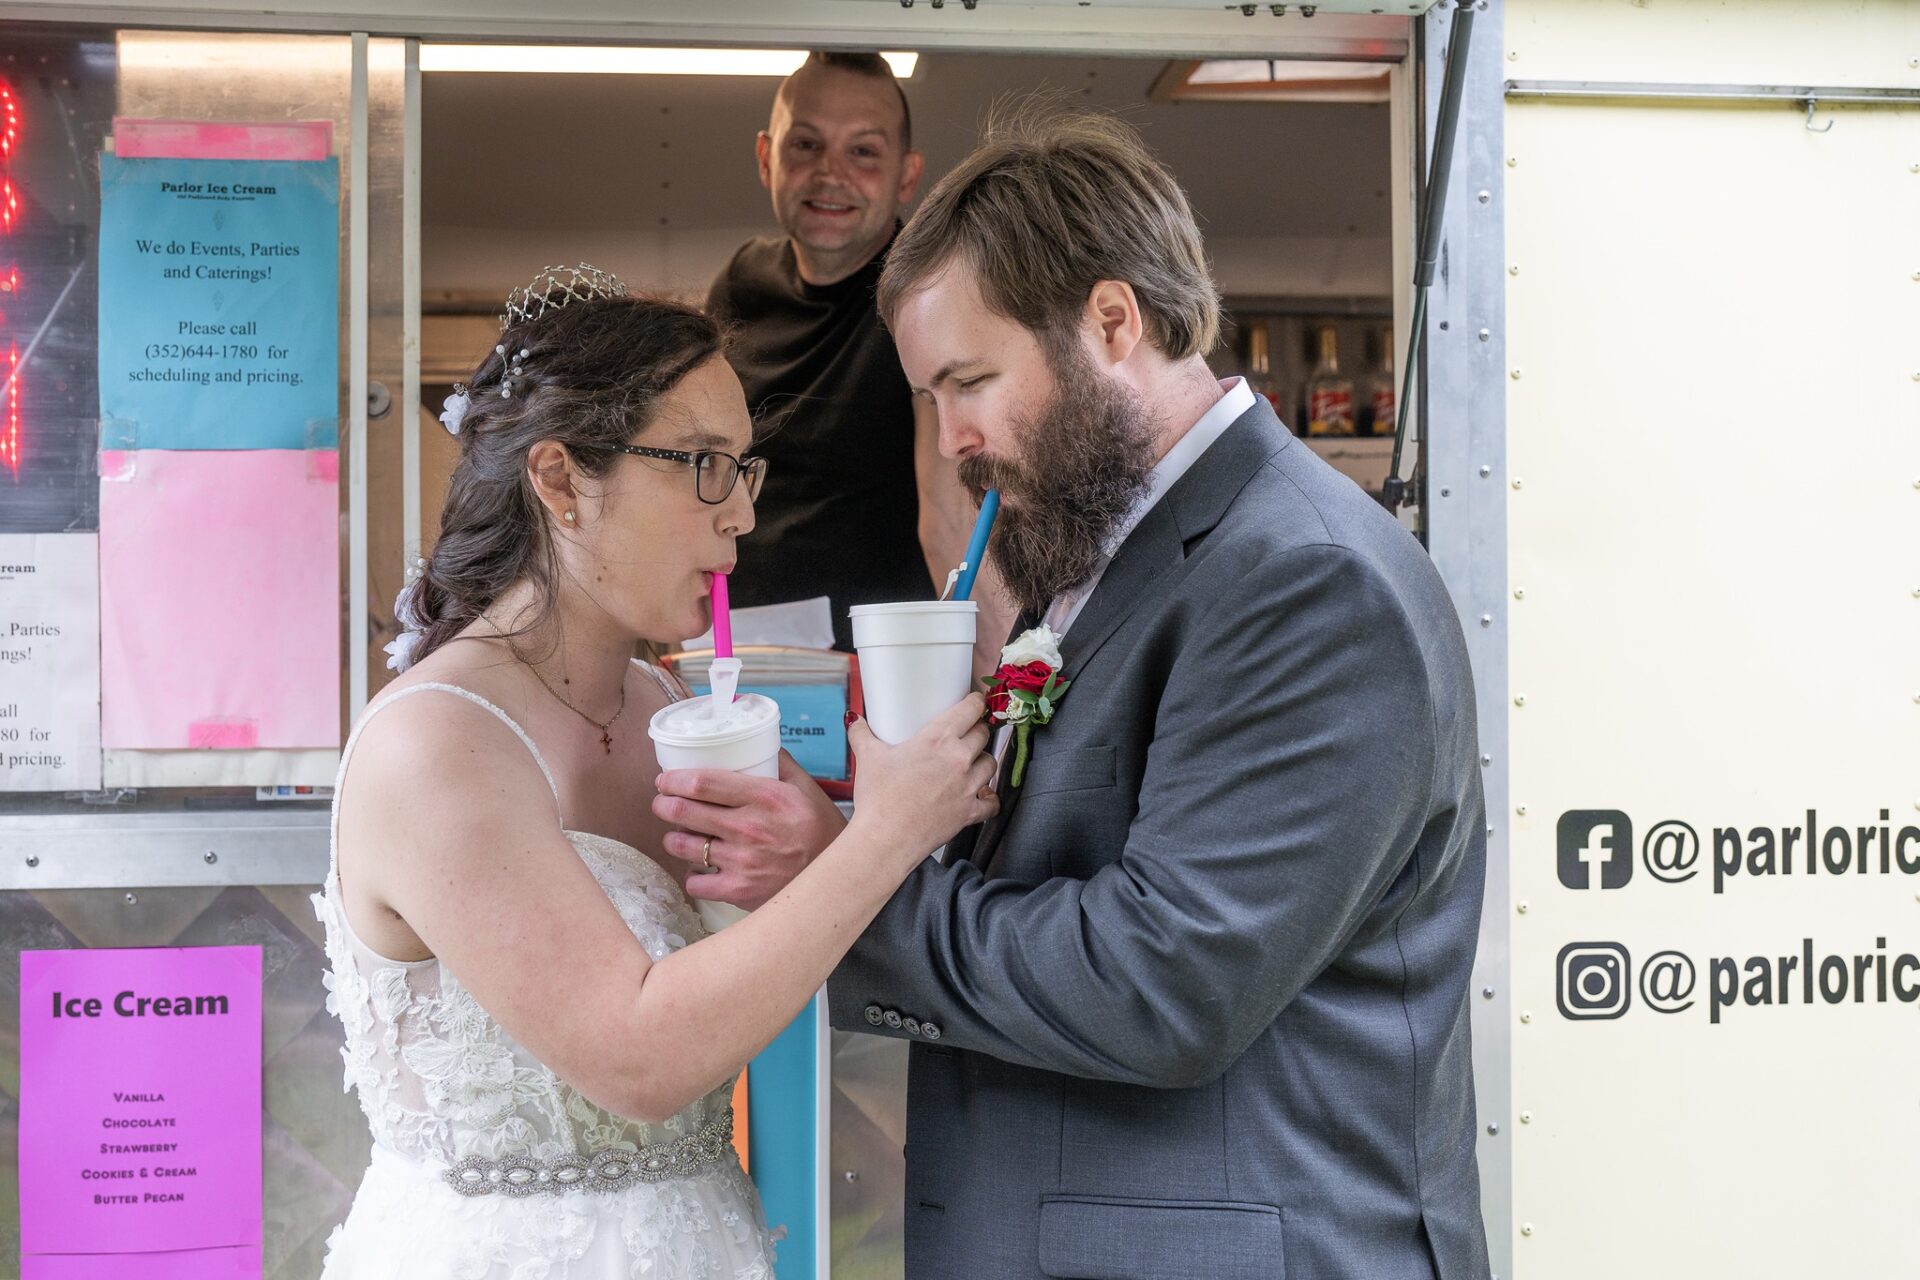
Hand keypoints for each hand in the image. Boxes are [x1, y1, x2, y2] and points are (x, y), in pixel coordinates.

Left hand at [652, 750, 846, 910]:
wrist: (838, 877)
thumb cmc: (822, 830)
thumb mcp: (805, 787)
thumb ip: (779, 762)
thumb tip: (756, 740)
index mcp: (764, 796)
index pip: (702, 783)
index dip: (674, 779)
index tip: (665, 779)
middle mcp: (749, 828)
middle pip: (683, 811)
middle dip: (663, 804)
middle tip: (662, 802)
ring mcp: (742, 862)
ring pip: (683, 846)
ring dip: (673, 838)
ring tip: (678, 834)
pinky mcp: (739, 891)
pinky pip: (695, 883)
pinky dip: (693, 875)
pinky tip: (701, 868)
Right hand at [847, 692, 997, 871]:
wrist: (885, 839)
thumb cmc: (878, 798)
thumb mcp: (867, 758)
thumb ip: (862, 734)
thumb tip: (854, 720)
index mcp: (937, 739)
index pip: (970, 710)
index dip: (976, 702)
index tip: (975, 701)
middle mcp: (958, 759)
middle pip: (982, 734)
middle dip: (977, 731)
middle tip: (968, 733)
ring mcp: (967, 786)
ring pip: (990, 763)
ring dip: (982, 761)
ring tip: (972, 762)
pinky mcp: (969, 812)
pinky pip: (992, 803)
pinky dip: (990, 799)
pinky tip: (983, 796)